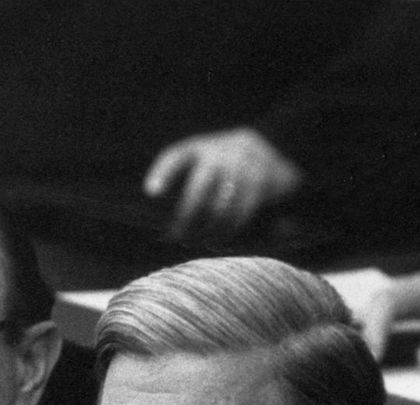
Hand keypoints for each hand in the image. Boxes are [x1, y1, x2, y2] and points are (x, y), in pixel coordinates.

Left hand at [144, 128, 302, 240]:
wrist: (270, 146)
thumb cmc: (219, 166)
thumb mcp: (198, 163)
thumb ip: (177, 184)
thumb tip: (153, 217)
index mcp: (198, 148)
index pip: (175, 158)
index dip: (162, 174)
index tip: (150, 193)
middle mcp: (221, 152)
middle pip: (198, 189)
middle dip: (184, 218)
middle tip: (175, 237)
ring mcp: (244, 165)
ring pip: (220, 208)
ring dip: (206, 231)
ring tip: (196, 241)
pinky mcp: (264, 181)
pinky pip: (241, 214)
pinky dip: (226, 232)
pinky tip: (217, 242)